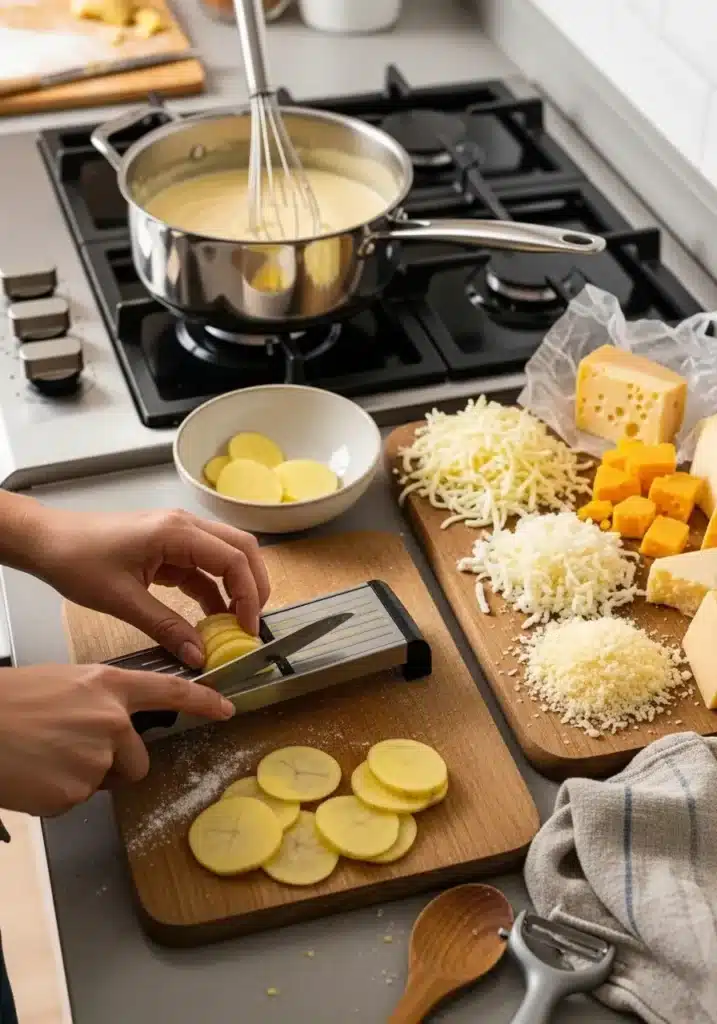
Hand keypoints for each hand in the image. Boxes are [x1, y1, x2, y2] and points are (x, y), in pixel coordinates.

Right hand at [0, 663, 235, 815]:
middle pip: (137, 760)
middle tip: (67, 749)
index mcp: (109, 687)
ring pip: (104, 781)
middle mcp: (112, 722)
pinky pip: (75, 800)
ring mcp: (96, 759)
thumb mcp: (67, 684)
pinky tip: (35, 773)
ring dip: (81, 777)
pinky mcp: (75, 792)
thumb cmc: (12, 702)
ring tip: (44, 756)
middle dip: (113, 764)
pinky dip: (56, 793)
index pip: (169, 692)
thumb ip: (101, 702)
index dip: (202, 702)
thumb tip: (115, 726)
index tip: (225, 708)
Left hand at [24, 505, 269, 667]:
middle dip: (254, 586)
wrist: (47, 542)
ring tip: (234, 626)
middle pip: (241, 549)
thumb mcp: (123, 601)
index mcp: (176, 532)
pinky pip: (203, 567)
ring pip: (226, 556)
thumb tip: (199, 655)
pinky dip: (213, 591)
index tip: (247, 629)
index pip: (233, 559)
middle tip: (252, 624)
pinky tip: (210, 619)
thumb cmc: (77, 560)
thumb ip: (166, 627)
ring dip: (236, 588)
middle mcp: (184, 526)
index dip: (248, 595)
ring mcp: (178, 535)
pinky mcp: (168, 548)